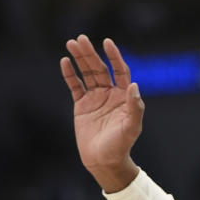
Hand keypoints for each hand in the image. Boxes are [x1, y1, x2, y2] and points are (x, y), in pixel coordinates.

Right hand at [61, 35, 142, 191]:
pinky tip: (65, 62)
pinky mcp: (81, 106)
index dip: (114, 56)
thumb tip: (134, 85)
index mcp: (123, 96)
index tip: (107, 42)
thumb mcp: (131, 126)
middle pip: (100, 68)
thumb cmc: (121, 145)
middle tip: (81, 38)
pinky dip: (70, 75)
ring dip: (80, 59)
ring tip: (71, 43)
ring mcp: (95, 98)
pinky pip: (75, 86)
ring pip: (86, 74)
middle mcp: (110, 94)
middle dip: (90, 54)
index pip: (120, 70)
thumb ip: (134, 106)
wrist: (104, 161)